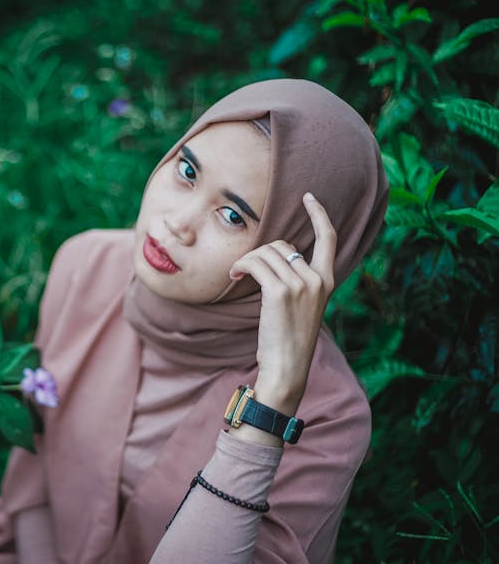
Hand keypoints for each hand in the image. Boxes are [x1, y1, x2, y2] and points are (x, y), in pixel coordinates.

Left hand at [229, 192, 336, 417]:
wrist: (287, 366)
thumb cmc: (288, 338)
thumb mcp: (302, 305)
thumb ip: (296, 280)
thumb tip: (273, 256)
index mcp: (326, 281)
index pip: (329, 238)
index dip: (319, 214)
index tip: (309, 197)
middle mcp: (317, 279)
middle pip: (282, 245)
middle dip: (259, 254)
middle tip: (245, 271)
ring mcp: (300, 284)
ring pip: (265, 253)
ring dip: (246, 262)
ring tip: (237, 276)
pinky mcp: (280, 292)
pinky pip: (255, 264)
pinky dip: (240, 267)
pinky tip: (233, 277)